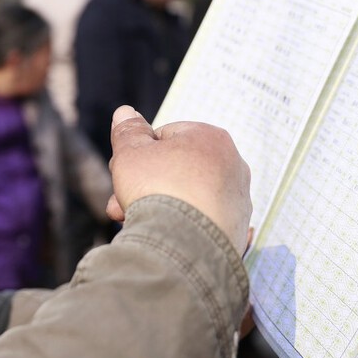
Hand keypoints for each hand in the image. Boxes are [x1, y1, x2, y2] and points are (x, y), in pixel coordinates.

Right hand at [104, 106, 251, 254]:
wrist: (184, 246)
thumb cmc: (157, 189)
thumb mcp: (131, 152)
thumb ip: (128, 132)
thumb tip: (126, 112)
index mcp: (211, 137)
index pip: (166, 137)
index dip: (137, 156)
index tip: (121, 174)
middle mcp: (233, 164)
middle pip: (176, 170)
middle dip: (144, 187)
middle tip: (118, 206)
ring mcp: (238, 200)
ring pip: (188, 198)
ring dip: (160, 207)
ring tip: (136, 224)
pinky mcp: (238, 230)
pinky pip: (202, 223)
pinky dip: (181, 228)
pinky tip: (162, 239)